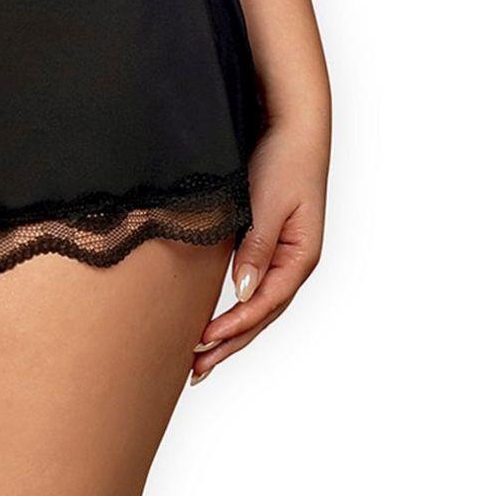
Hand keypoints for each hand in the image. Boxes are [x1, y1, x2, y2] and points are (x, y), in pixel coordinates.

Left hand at [190, 113, 327, 383]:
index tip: (202, 344)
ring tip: (202, 358)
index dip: (234, 327)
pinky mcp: (270, 242)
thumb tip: (242, 293)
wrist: (293, 124)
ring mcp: (284, 254)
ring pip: (257, 306)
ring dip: (232, 332)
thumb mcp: (267, 203)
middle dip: (229, 344)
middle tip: (196, 371)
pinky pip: (253, 286)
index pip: (264, 304)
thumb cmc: (283, 159)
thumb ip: (256, 248)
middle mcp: (294, 261)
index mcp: (300, 256)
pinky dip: (235, 308)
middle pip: (261, 315)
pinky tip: (217, 320)